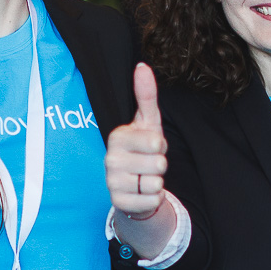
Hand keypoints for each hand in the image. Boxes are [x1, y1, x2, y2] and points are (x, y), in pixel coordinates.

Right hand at [106, 63, 167, 219]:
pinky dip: (154, 199)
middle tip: (148, 164)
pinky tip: (143, 193)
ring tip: (145, 178)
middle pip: (159, 164)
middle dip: (160, 165)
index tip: (150, 146)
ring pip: (156, 184)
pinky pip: (152, 201)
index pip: (156, 142)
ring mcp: (112, 183)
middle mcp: (110, 160)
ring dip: (157, 183)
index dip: (160, 145)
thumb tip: (142, 66)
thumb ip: (146, 95)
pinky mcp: (119, 203)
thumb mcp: (147, 122)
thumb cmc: (142, 149)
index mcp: (117, 137)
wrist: (132, 185)